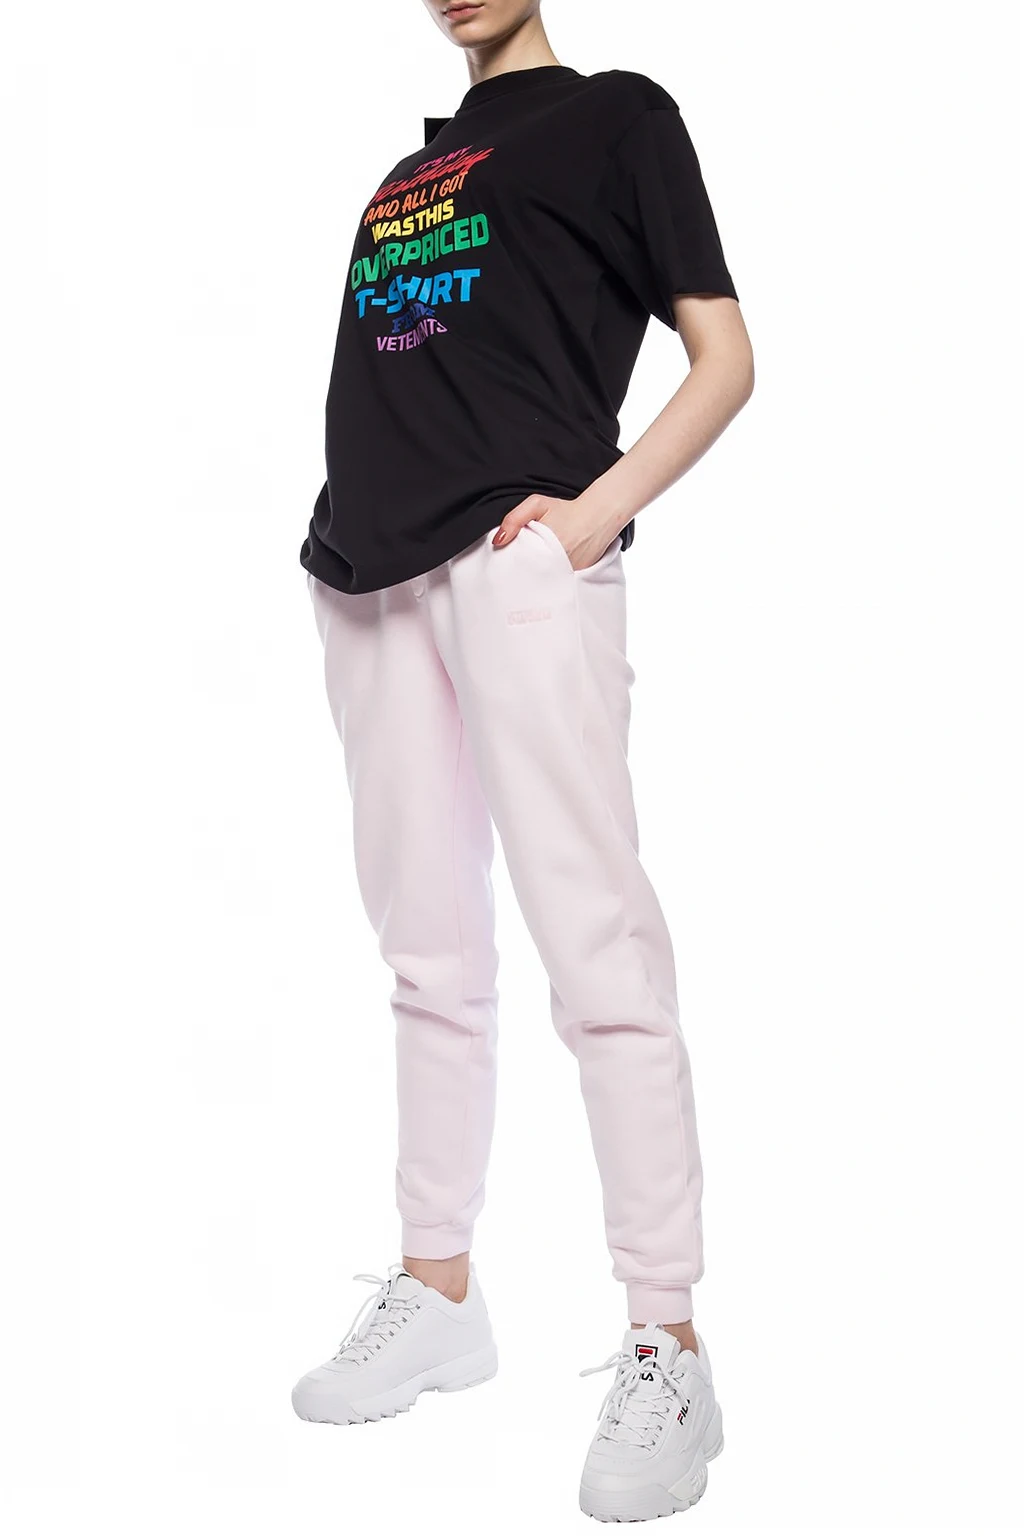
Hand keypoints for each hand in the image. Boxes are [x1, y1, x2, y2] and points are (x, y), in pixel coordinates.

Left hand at [491, 493, 621, 570]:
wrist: (599, 517)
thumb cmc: (567, 510)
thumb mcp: (536, 504)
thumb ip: (514, 519)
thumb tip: (497, 541)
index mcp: (544, 546)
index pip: (520, 565)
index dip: (511, 568)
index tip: (505, 569)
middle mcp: (558, 562)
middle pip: (530, 577)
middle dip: (522, 576)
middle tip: (514, 576)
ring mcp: (568, 572)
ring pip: (545, 582)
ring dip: (537, 580)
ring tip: (531, 575)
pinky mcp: (577, 578)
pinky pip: (559, 584)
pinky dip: (552, 581)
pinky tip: (548, 575)